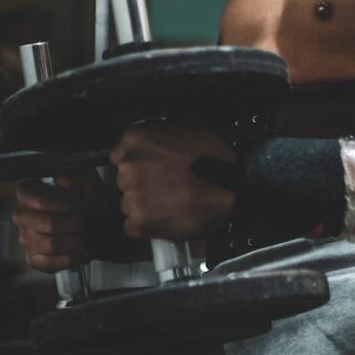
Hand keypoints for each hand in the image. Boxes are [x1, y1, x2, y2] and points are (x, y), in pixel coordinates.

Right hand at [12, 171, 109, 272]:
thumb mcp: (88, 181)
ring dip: (75, 241)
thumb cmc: (90, 198)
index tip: (83, 206)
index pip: (41, 200)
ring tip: (87, 236)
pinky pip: (47, 263)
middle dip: (74, 224)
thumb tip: (62, 179)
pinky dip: (69, 259)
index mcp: (29, 191)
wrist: (100, 220)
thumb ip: (77, 175)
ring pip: (50, 244)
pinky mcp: (32, 258)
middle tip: (89, 223)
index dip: (66, 206)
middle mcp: (22, 215)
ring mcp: (25, 237)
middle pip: (48, 223)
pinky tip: (80, 251)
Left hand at [109, 122, 235, 241]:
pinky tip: (166, 218)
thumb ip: (160, 138)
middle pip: (124, 180)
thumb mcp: (185, 130)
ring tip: (169, 204)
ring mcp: (131, 196)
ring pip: (128, 203)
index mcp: (135, 140)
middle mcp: (127, 167)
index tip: (152, 169)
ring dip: (144, 204)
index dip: (138, 164)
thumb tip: (154, 146)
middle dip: (142, 184)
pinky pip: (132, 225)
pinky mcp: (139, 222)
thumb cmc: (214, 157)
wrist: (233, 189)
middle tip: (166, 187)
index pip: (120, 155)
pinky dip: (146, 224)